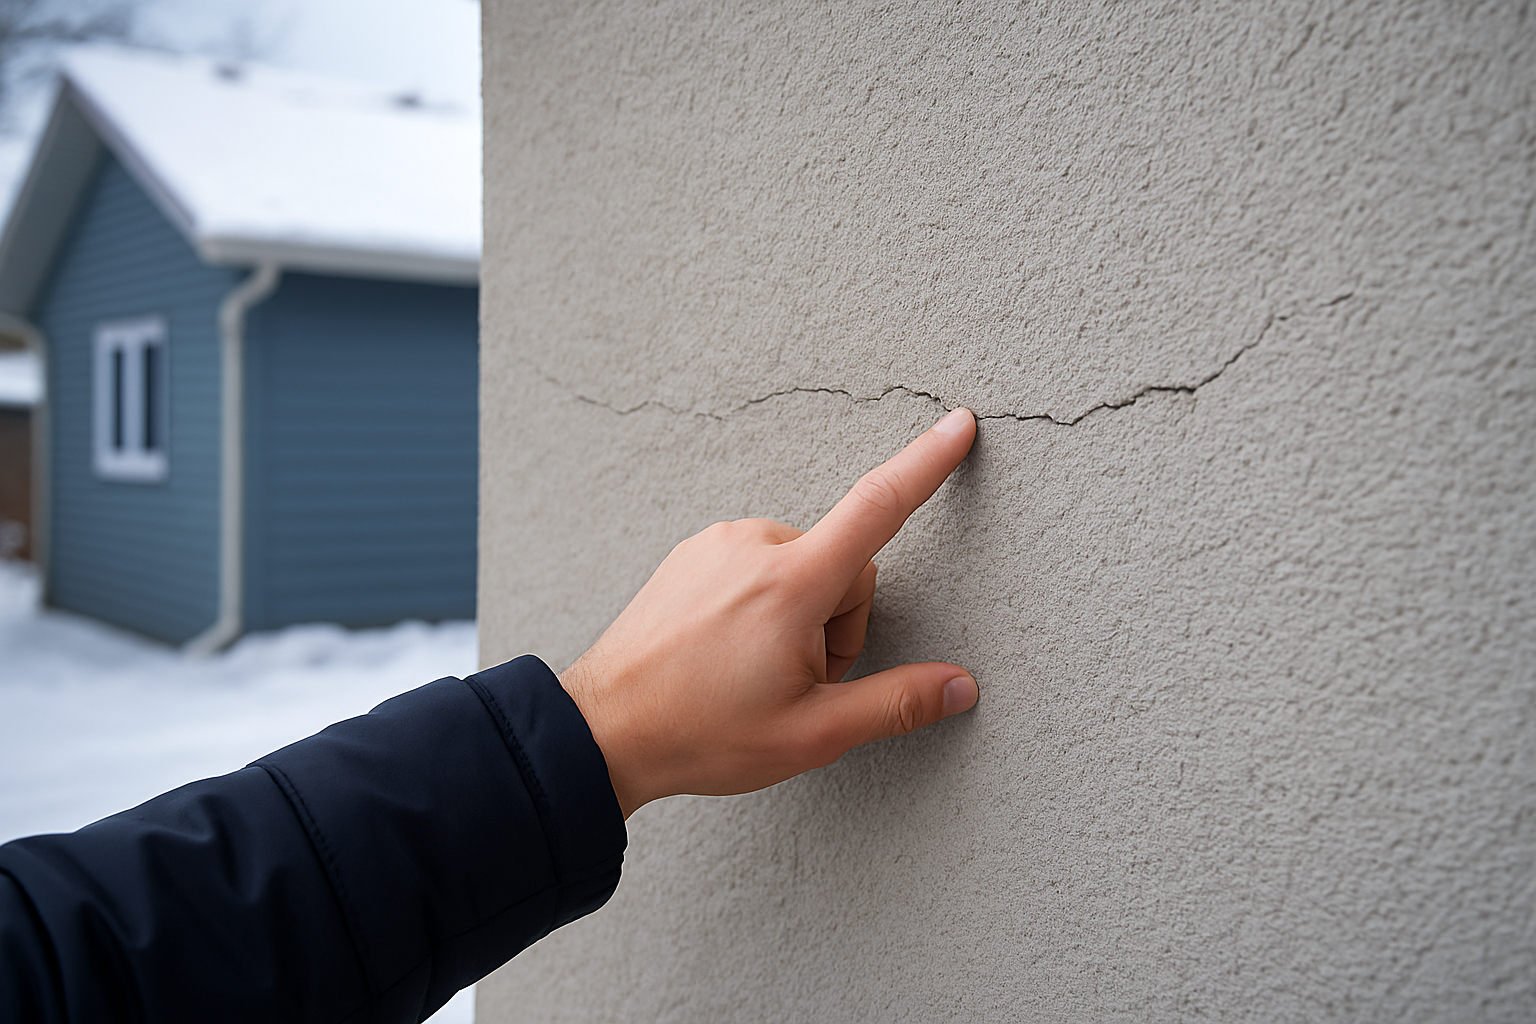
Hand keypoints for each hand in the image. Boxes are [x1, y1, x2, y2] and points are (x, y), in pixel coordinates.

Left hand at [559, 408, 979, 817]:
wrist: (603, 730)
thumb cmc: (702, 733)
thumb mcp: (812, 734)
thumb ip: (896, 704)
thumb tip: (961, 687)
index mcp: (791, 582)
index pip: (879, 507)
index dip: (926, 464)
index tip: (957, 425)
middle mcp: (754, 545)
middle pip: (842, 565)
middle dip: (839, 622)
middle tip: (797, 682)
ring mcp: (717, 544)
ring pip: (800, 566)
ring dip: (800, 613)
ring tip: (755, 670)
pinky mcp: (692, 553)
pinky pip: (757, 565)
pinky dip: (762, 602)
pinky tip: (729, 650)